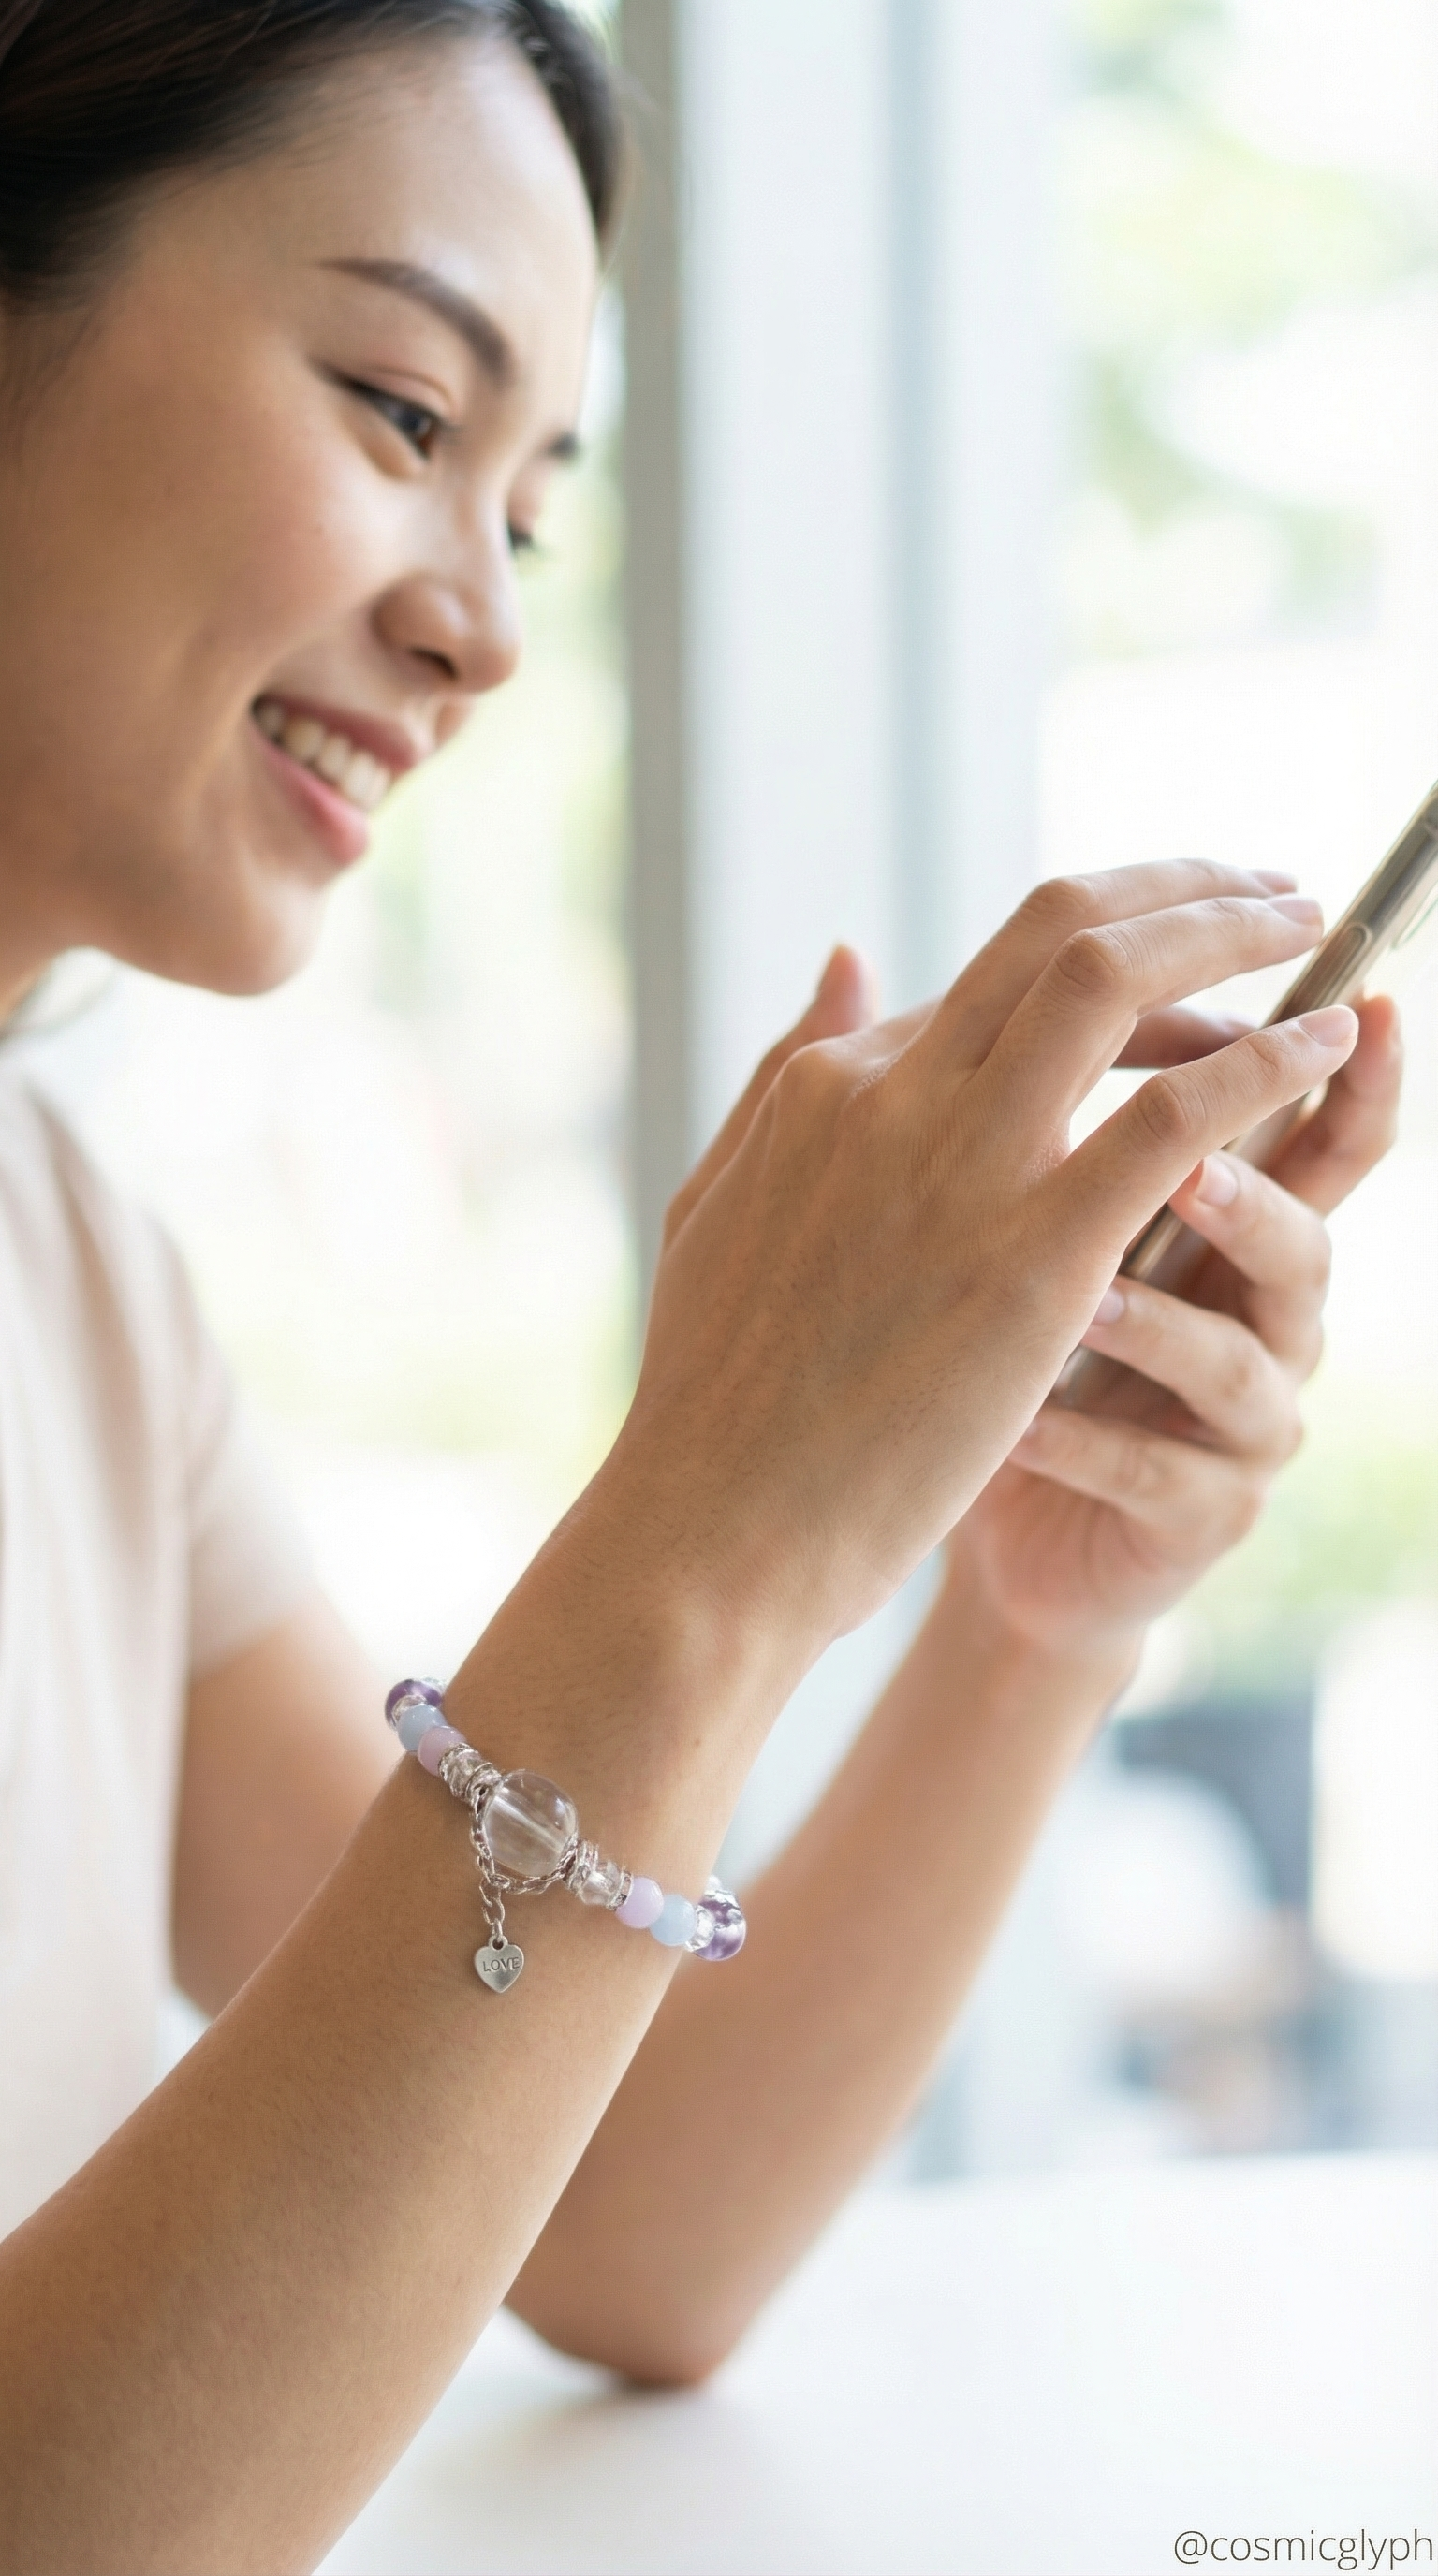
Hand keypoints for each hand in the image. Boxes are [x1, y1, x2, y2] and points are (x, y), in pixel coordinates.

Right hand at [605, 861, 1360, 1662]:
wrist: (711, 1531)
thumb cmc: (711, 1398)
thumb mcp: (718, 1200)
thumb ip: (789, 1071)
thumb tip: (851, 954)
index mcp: (828, 1086)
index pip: (993, 974)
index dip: (1106, 953)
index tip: (1183, 969)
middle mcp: (894, 1096)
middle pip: (1060, 928)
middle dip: (1184, 889)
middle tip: (1274, 892)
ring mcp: (963, 1168)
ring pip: (1116, 982)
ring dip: (1235, 936)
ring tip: (1314, 937)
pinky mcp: (1034, 1258)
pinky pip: (1175, 1117)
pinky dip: (1264, 1064)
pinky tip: (1324, 1052)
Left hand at [947, 994, 1402, 1656]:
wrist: (941, 1519)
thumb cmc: (964, 1351)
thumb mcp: (947, 1207)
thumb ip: (929, 1095)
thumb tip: (848, 954)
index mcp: (1210, 1209)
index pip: (1293, 1110)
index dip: (1331, 1046)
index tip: (1344, 976)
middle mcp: (1247, 1301)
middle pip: (1312, 1215)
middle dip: (1277, 1159)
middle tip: (1213, 1120)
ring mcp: (1233, 1414)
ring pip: (1241, 1347)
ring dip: (1159, 1311)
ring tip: (1083, 1290)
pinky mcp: (1195, 1515)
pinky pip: (1154, 1472)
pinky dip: (1082, 1442)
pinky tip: (1018, 1428)